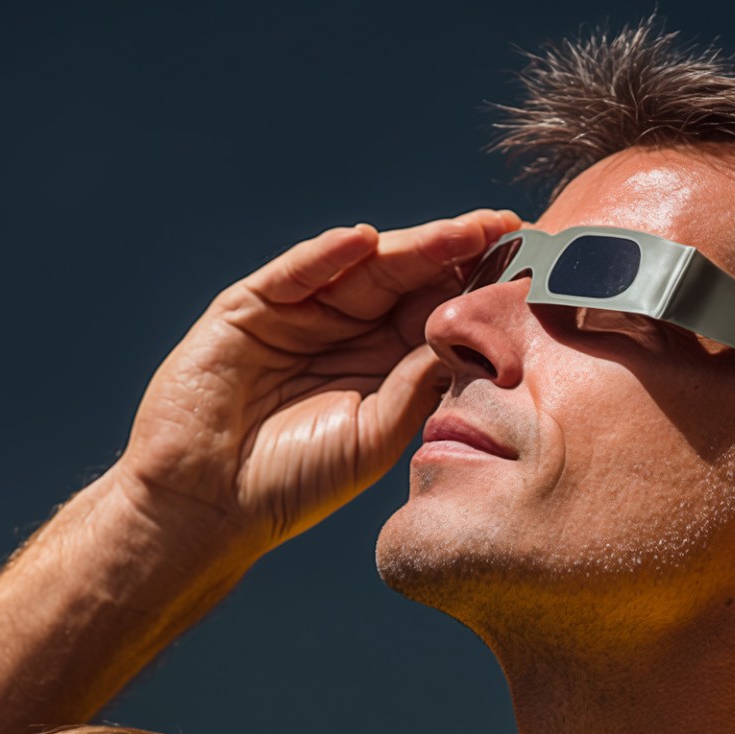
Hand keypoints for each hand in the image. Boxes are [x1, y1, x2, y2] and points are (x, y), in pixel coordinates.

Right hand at [114, 209, 521, 558]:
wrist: (206, 504)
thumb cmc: (292, 482)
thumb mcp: (376, 433)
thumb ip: (417, 385)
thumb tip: (471, 335)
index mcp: (380, 363)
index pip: (435, 310)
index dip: (476, 287)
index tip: (528, 269)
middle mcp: (343, 331)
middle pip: (406, 278)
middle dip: (456, 252)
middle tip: (507, 229)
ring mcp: (296, 314)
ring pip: (361, 268)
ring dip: (410, 245)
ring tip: (462, 229)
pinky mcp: (248, 308)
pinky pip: (294, 273)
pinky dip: (326, 255)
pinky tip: (366, 242)